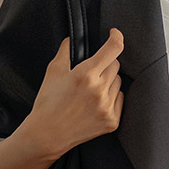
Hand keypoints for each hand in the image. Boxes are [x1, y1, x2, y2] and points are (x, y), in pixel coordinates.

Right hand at [29, 27, 124, 159]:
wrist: (48, 134)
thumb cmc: (48, 103)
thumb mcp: (53, 72)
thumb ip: (65, 51)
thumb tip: (73, 39)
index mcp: (85, 75)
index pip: (113, 49)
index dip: (116, 37)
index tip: (115, 34)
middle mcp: (99, 91)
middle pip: (116, 65)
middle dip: (105, 64)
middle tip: (92, 73)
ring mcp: (107, 108)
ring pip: (118, 83)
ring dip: (109, 82)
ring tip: (91, 91)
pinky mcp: (112, 122)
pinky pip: (120, 99)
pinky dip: (111, 98)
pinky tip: (96, 103)